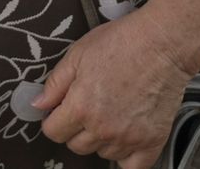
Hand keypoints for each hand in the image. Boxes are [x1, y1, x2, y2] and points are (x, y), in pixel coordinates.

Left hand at [35, 9, 192, 167]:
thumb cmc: (121, 43)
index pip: (53, 132)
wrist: (162, 44)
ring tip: (109, 114)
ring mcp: (128, 138)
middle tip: (86, 108)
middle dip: (75, 129)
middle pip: (76, 146)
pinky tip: (125, 138)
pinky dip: (126, 157)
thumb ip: (55, 84)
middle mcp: (103, 128)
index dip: (53, 120)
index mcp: (81, 107)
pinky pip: (132, 166)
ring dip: (100, 139)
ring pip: (102, 154)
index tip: (60, 111)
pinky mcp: (152, 142)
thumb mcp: (77, 55)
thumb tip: (37, 104)